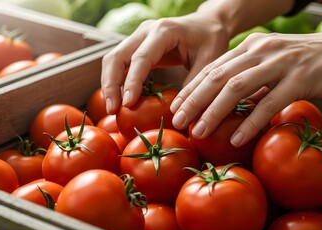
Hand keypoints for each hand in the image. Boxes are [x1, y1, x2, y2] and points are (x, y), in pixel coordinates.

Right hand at [101, 13, 230, 113]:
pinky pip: (120, 63)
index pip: (141, 57)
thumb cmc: (211, 39)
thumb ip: (194, 85)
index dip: (132, 81)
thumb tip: (178, 114)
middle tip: (112, 110)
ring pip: (114, 59)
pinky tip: (119, 100)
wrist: (208, 23)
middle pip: (117, 56)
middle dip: (111, 84)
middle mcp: (146, 31)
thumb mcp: (210, 61)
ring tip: (112, 109)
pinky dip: (116, 81)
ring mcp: (139, 37)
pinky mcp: (137, 46)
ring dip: (110, 84)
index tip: (127, 104)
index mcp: (164, 31)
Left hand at [170, 29, 321, 146]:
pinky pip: (269, 102)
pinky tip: (237, 139)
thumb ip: (254, 79)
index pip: (213, 67)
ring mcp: (280, 63)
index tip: (175, 107)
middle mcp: (260, 51)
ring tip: (199, 132)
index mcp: (251, 46)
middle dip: (193, 100)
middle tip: (177, 121)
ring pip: (237, 88)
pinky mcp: (300, 78)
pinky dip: (250, 122)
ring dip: (214, 112)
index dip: (191, 88)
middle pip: (217, 76)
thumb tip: (231, 103)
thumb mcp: (275, 63)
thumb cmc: (311, 62)